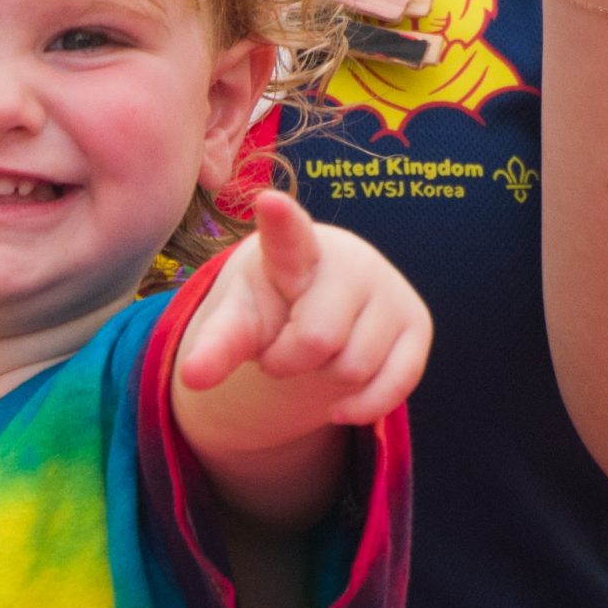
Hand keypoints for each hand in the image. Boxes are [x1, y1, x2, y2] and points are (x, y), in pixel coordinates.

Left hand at [179, 190, 432, 438]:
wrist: (319, 302)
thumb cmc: (273, 305)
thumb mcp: (239, 322)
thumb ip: (216, 346)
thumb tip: (190, 379)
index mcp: (293, 249)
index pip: (287, 236)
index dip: (280, 222)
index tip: (269, 201)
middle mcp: (350, 260)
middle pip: (318, 339)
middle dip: (290, 360)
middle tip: (283, 348)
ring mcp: (389, 290)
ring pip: (354, 368)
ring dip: (323, 382)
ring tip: (314, 356)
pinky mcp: (417, 324)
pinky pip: (395, 385)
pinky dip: (361, 406)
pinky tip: (340, 399)